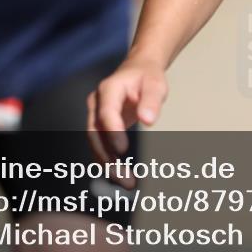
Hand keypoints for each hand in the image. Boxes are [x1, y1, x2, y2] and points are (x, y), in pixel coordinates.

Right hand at [87, 57, 167, 187]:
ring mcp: (95, 114)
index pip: (106, 113)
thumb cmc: (147, 76)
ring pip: (95, 143)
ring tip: (126, 182)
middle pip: (95, 133)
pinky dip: (108, 161)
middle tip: (124, 178)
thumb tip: (148, 121)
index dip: (112, 132)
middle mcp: (97, 102)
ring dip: (107, 164)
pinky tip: (121, 175)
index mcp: (109, 89)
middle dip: (107, 157)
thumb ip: (152, 101)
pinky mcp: (100, 125)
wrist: (138, 69)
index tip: (123, 150)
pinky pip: (100, 144)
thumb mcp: (156, 84)